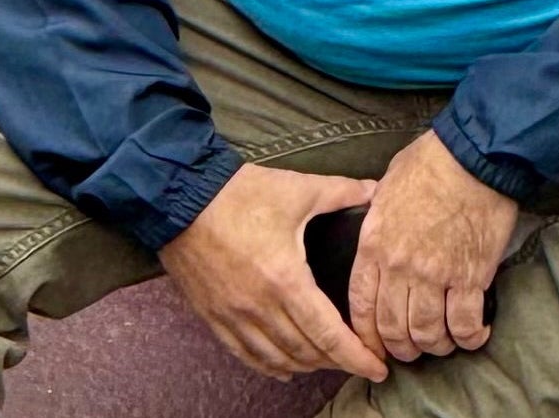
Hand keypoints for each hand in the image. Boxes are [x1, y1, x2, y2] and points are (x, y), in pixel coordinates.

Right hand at [160, 165, 388, 381]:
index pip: (329, 334)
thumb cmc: (240, 194)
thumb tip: (374, 190)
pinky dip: (269, 365)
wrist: (180, 197)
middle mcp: (260, 307)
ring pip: (277, 358)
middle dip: (338, 361)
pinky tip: (284, 369)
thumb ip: (341, 192)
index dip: (357, 356)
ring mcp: (233, 316)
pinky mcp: (213, 316)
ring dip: (306, 365)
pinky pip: (244, 353)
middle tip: (359, 360)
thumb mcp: (297, 190)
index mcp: (287, 280)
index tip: (378, 368)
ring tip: (328, 362)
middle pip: (307, 352)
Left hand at [349, 133, 517, 363]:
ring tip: (443, 344)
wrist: (474, 156)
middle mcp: (399, 267)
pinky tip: (474, 335)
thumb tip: (377, 231)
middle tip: (410, 350)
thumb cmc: (431, 162)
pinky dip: (470, 337)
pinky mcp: (470, 276)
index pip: (360, 305)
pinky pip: (465, 323)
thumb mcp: (386, 187)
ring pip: (427, 333)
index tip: (373, 345)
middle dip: (400, 348)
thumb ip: (375, 217)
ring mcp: (435, 275)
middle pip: (392, 328)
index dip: (365, 335)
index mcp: (374, 245)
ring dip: (435, 346)